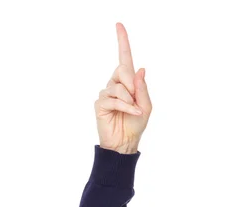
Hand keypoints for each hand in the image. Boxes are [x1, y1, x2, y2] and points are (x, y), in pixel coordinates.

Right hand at [94, 22, 151, 153]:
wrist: (126, 142)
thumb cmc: (136, 124)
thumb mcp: (146, 106)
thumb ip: (142, 88)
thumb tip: (140, 68)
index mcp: (127, 82)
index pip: (124, 58)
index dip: (122, 42)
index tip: (119, 25)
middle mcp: (115, 84)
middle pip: (123, 70)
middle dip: (132, 84)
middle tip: (136, 100)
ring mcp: (106, 93)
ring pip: (119, 86)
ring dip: (130, 100)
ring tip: (133, 111)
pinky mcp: (100, 103)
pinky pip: (114, 99)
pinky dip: (127, 106)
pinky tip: (133, 113)